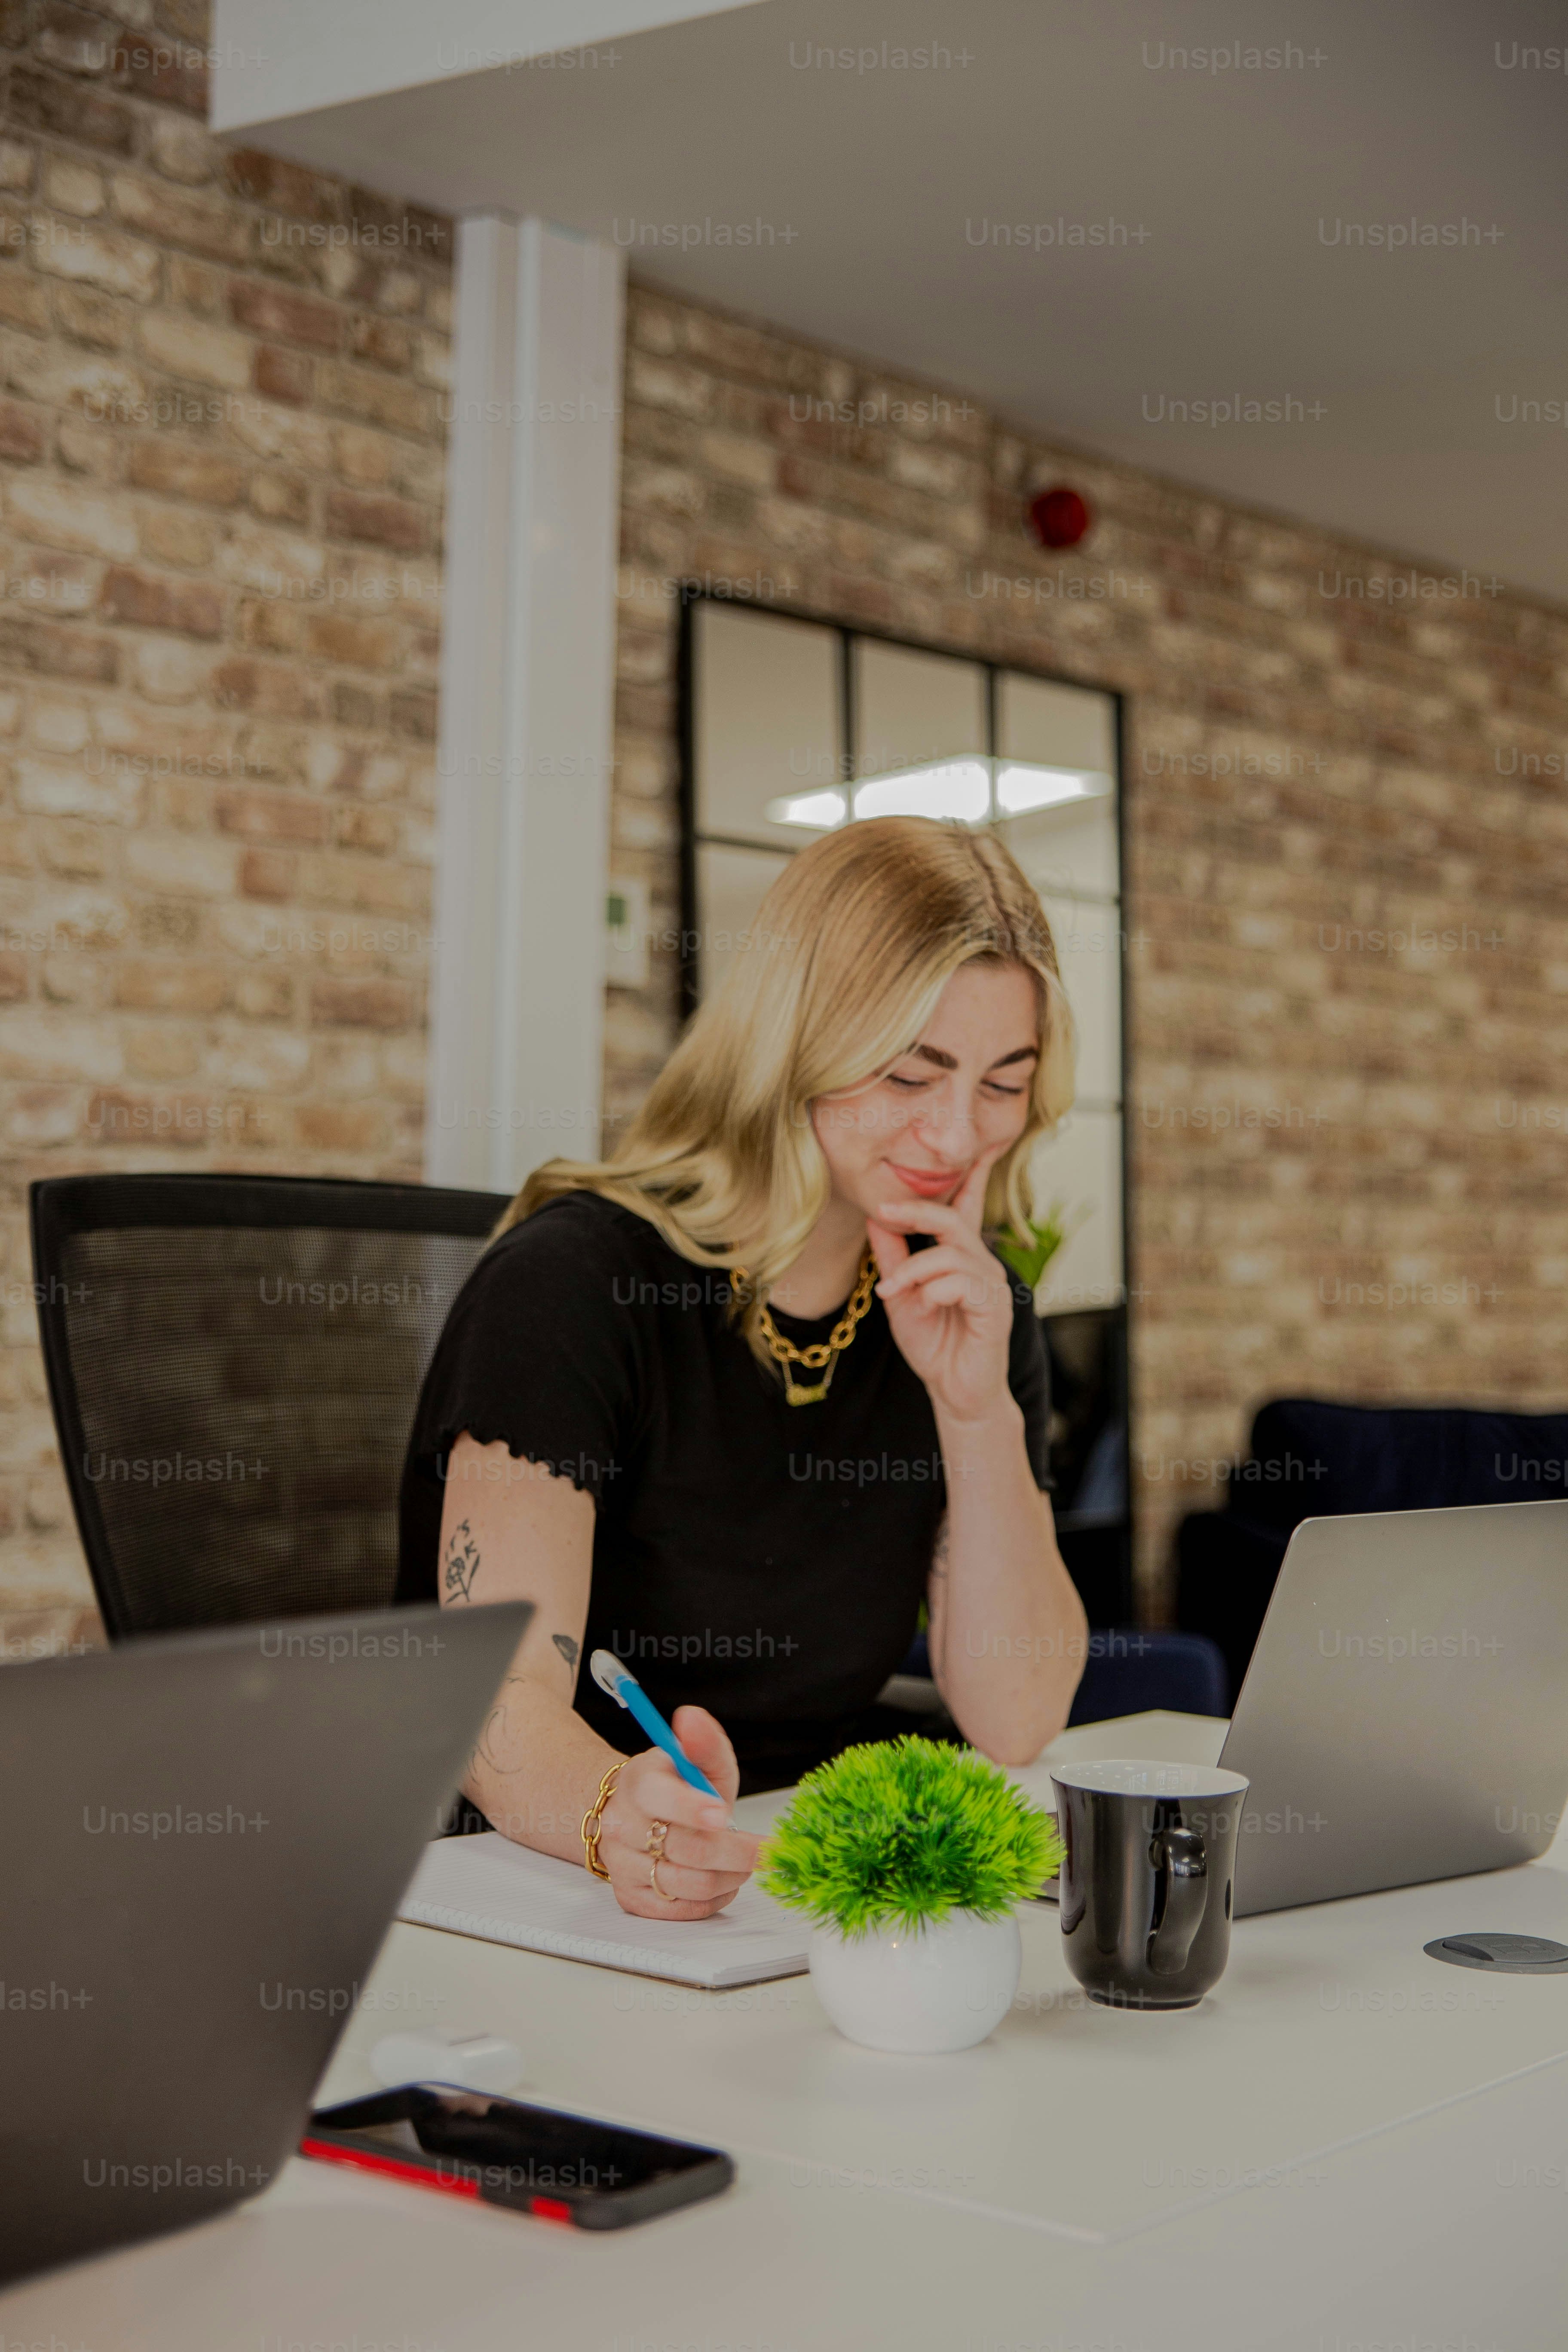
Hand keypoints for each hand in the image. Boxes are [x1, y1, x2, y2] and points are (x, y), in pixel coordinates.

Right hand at [597, 1707, 761, 1919]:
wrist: (632, 1812)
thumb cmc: (673, 1786)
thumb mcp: (693, 1758)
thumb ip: (703, 1742)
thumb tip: (691, 1718)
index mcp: (639, 1784)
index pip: (661, 1798)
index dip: (693, 1808)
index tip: (723, 1813)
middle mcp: (624, 1826)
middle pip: (689, 1850)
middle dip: (738, 1853)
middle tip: (766, 1851)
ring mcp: (624, 1865)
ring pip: (690, 1884)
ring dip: (730, 1876)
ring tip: (744, 1864)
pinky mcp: (632, 1897)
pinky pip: (681, 1910)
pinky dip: (712, 1899)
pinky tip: (722, 1881)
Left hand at [868, 1145, 1016, 1425]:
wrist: (953, 1391)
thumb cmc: (934, 1343)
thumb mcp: (901, 1295)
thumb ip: (892, 1257)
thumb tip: (876, 1217)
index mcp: (961, 1257)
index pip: (968, 1206)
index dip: (974, 1173)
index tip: (978, 1142)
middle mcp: (981, 1265)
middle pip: (952, 1219)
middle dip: (916, 1210)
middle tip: (882, 1211)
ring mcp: (992, 1286)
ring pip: (951, 1253)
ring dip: (913, 1269)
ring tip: (892, 1292)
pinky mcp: (996, 1309)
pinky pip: (962, 1282)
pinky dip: (933, 1291)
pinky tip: (923, 1307)